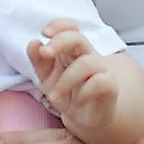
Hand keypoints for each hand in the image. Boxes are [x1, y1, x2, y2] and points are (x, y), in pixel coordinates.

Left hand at [28, 24, 136, 142]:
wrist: (85, 118)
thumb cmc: (67, 93)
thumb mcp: (47, 79)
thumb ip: (39, 62)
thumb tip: (34, 43)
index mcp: (71, 50)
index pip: (70, 27)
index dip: (59, 25)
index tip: (44, 33)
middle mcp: (87, 55)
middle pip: (78, 38)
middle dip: (60, 41)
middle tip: (45, 53)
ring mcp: (101, 70)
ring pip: (86, 63)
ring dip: (65, 81)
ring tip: (53, 97)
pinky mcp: (110, 86)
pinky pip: (100, 82)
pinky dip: (84, 93)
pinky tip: (77, 102)